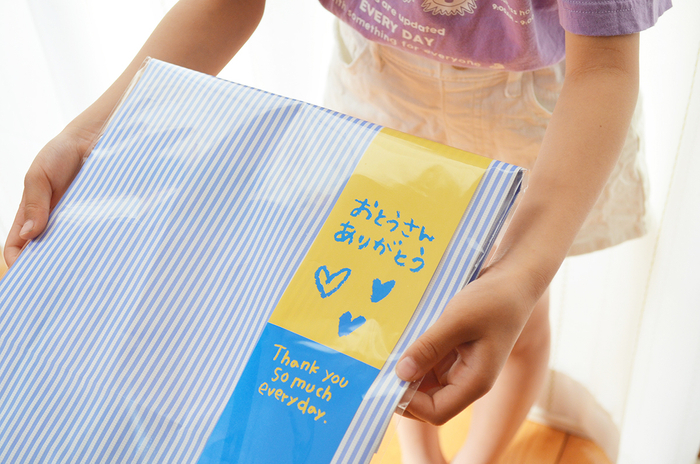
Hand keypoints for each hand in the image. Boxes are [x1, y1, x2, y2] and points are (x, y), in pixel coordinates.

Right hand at [3, 126, 95, 266]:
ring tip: (80, 276)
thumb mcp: (40, 175)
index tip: (25, 278)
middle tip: (56, 286)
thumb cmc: (61, 153)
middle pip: (46, 254)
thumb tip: (28, 235)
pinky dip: (97, 247)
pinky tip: (103, 257)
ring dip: (74, 261)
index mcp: (32, 214)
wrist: (96, 139)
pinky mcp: (100, 217)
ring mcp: (77, 221)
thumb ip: (34, 203)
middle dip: (47, 270)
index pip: (18, 247)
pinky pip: (97, 236)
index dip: (18, 263)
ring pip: (72, 249)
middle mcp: (54, 222)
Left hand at [395, 265, 537, 424]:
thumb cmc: (492, 300)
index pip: (436, 412)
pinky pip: (430, 364)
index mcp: (475, 382)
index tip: (387, 381)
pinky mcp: (457, 352)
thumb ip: (429, 348)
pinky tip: (402, 343)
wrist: (514, 279)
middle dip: (405, 390)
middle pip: (429, 401)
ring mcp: (462, 367)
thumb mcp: (457, 320)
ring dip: (408, 372)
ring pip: (427, 382)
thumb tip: (401, 373)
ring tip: (386, 355)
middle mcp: (469, 380)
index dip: (409, 403)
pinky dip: (415, 358)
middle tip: (380, 370)